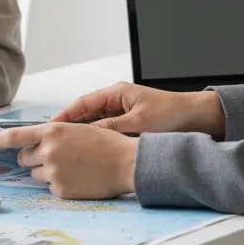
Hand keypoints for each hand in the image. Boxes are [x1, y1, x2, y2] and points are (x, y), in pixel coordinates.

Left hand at [0, 123, 136, 199]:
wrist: (125, 163)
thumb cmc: (105, 143)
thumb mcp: (78, 129)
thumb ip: (54, 135)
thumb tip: (35, 142)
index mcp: (53, 131)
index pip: (16, 136)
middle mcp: (49, 150)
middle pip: (24, 158)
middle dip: (33, 158)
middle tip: (54, 156)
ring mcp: (54, 172)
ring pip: (35, 174)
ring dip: (46, 172)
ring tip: (71, 167)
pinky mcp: (60, 190)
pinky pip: (49, 188)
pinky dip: (59, 184)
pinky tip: (77, 178)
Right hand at [50, 81, 224, 137]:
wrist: (193, 117)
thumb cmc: (169, 114)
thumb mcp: (138, 122)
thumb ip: (112, 128)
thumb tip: (87, 136)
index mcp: (116, 93)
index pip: (83, 103)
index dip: (65, 115)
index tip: (49, 126)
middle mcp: (116, 100)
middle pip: (85, 113)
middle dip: (68, 125)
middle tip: (50, 141)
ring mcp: (122, 111)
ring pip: (94, 123)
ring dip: (81, 133)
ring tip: (64, 148)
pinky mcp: (128, 122)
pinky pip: (105, 130)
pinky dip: (95, 138)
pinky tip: (87, 151)